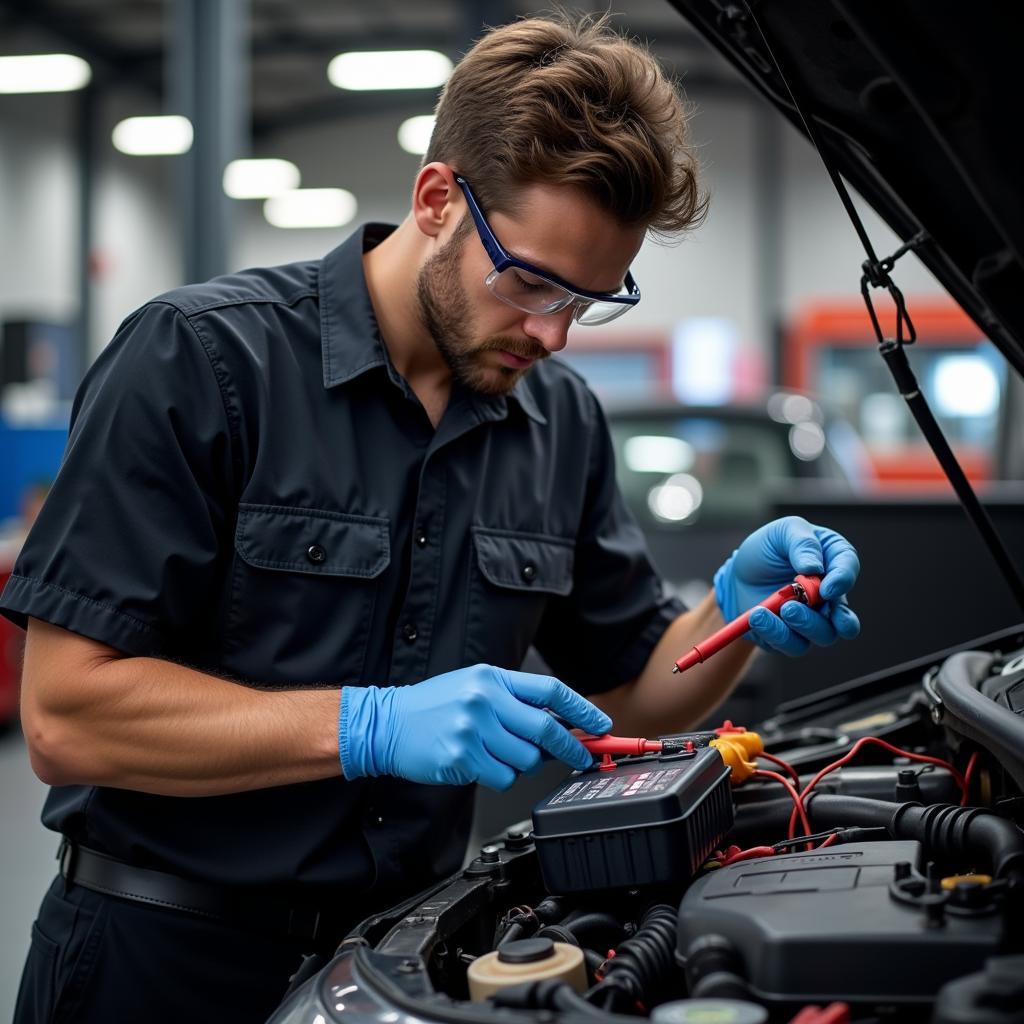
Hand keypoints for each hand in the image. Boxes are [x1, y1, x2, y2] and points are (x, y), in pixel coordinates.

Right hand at [338, 664, 611, 789]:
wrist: (386, 724)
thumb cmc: (433, 707)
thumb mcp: (474, 688)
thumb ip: (514, 701)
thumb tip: (560, 724)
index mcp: (491, 678)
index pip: (550, 691)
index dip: (581, 709)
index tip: (600, 725)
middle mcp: (484, 700)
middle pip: (545, 729)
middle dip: (571, 747)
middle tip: (581, 755)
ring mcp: (473, 730)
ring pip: (525, 760)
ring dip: (522, 764)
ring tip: (497, 753)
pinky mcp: (462, 758)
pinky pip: (503, 777)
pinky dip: (499, 776)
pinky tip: (478, 763)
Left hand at [713, 516, 859, 656]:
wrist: (736, 575)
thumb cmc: (766, 550)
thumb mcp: (782, 532)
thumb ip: (801, 543)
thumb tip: (814, 568)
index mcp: (833, 560)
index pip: (848, 568)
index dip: (843, 580)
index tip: (827, 588)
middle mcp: (831, 594)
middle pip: (844, 616)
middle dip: (829, 617)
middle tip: (796, 607)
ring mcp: (815, 619)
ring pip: (823, 635)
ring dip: (801, 625)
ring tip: (774, 608)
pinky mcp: (794, 636)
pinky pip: (794, 645)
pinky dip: (776, 633)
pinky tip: (758, 617)